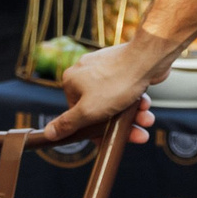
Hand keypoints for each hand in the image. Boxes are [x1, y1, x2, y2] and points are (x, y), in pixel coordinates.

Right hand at [44, 41, 163, 144]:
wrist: (148, 57)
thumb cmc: (117, 82)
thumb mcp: (88, 111)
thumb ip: (68, 124)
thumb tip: (48, 133)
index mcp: (72, 82)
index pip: (78, 114)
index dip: (95, 131)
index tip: (109, 139)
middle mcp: (86, 73)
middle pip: (100, 109)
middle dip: (119, 124)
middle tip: (137, 134)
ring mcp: (105, 68)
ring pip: (116, 101)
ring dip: (132, 115)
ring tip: (146, 120)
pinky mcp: (122, 66)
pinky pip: (126, 90)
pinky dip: (136, 101)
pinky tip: (145, 105)